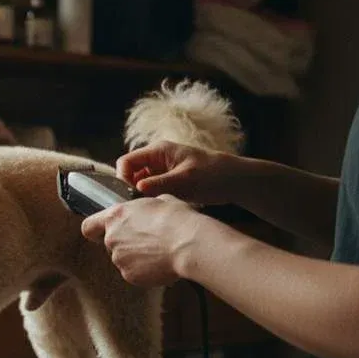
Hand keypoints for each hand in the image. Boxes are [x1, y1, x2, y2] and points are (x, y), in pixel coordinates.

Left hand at [81, 195, 204, 286]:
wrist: (189, 244)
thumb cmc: (178, 219)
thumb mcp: (162, 201)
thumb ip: (146, 208)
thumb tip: (151, 210)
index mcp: (116, 216)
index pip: (89, 226)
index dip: (95, 230)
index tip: (103, 231)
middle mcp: (112, 238)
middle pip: (110, 244)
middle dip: (126, 243)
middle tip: (148, 240)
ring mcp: (119, 259)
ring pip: (123, 259)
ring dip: (136, 257)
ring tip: (159, 251)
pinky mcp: (130, 275)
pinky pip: (134, 273)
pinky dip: (145, 270)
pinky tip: (162, 262)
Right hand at [116, 141, 242, 205]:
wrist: (235, 181)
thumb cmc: (213, 175)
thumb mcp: (185, 180)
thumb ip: (159, 184)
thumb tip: (136, 188)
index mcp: (158, 151)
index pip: (126, 162)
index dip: (123, 177)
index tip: (130, 195)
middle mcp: (157, 159)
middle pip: (130, 173)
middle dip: (131, 188)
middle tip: (141, 204)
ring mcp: (162, 171)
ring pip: (139, 183)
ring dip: (142, 195)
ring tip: (152, 206)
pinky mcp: (168, 182)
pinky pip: (150, 190)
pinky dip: (151, 198)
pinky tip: (159, 206)